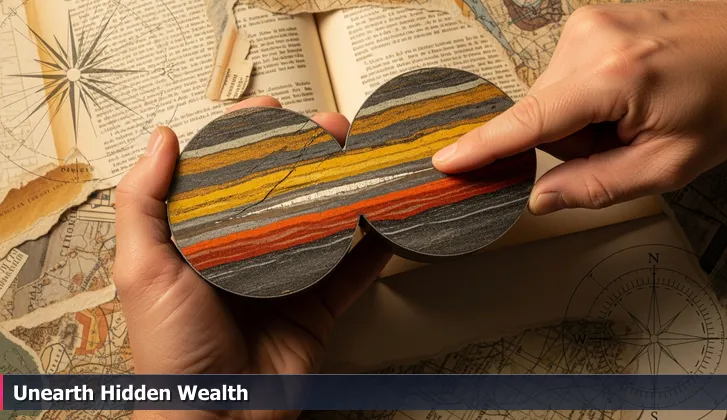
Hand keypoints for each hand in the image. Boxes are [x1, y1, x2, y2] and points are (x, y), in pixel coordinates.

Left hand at [114, 97, 392, 419]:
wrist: (220, 419)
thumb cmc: (172, 351)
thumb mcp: (143, 270)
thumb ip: (144, 204)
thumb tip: (162, 138)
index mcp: (204, 239)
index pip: (230, 174)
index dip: (250, 137)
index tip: (273, 109)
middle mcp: (248, 253)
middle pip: (285, 190)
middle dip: (310, 153)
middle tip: (334, 127)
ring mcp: (289, 278)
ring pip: (325, 222)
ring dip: (347, 188)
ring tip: (365, 156)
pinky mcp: (321, 306)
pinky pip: (355, 269)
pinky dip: (376, 243)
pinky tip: (389, 213)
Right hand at [432, 0, 726, 214]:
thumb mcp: (671, 163)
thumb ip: (598, 185)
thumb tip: (540, 197)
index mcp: (613, 76)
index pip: (529, 120)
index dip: (483, 146)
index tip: (446, 161)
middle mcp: (591, 39)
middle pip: (541, 114)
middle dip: (573, 141)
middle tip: (626, 139)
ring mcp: (589, 23)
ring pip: (552, 97)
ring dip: (582, 119)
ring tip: (634, 111)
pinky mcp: (591, 20)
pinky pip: (565, 76)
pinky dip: (588, 97)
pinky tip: (627, 93)